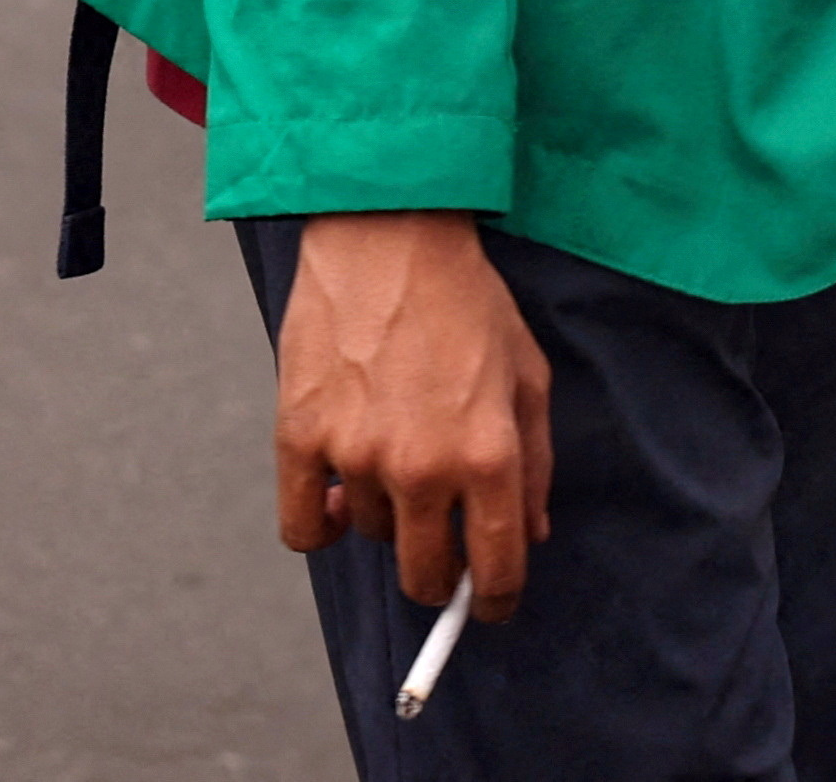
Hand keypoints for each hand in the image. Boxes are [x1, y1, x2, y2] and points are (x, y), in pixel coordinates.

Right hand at [276, 212, 554, 618]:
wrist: (389, 232)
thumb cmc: (465, 298)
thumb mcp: (527, 373)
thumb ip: (535, 463)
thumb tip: (530, 535)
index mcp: (489, 454)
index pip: (495, 569)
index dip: (497, 599)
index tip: (491, 603)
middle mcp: (424, 467)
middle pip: (425, 575)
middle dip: (438, 575)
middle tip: (437, 546)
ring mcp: (357, 456)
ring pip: (368, 535)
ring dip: (381, 514)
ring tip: (389, 449)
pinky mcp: (300, 438)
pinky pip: (302, 530)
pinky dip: (318, 524)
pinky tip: (334, 494)